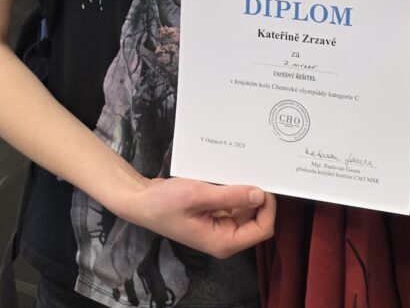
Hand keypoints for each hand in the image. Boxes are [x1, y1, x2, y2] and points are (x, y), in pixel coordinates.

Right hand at [125, 177, 275, 257]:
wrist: (141, 201)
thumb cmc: (165, 203)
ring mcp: (219, 225)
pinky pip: (232, 201)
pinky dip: (232, 188)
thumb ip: (231, 197)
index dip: (268, 208)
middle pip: (256, 217)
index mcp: (223, 241)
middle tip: (251, 170)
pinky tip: (225, 173)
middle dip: (255, 195)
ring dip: (242, 189)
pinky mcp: (213, 214)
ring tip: (235, 169)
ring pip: (244, 207)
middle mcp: (224, 236)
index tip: (263, 184)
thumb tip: (260, 194)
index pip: (262, 229)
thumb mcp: (198, 196)